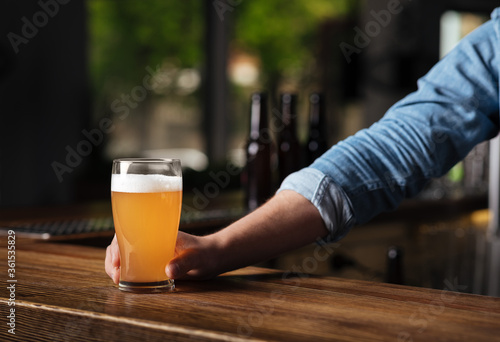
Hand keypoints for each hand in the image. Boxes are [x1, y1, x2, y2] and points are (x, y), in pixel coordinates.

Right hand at [104, 231, 219, 283]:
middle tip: (116, 275)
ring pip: (124, 253)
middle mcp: (150, 239)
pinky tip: (122, 280)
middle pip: (122, 242)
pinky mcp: (151, 262)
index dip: (118, 243)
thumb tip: (168, 271)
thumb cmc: (206, 253)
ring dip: (115, 265)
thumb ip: (184, 263)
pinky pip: (132, 264)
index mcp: (157, 231)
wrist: (213, 258)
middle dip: (113, 257)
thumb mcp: (197, 258)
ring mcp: (149, 251)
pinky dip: (123, 271)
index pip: (130, 230)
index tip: (118, 260)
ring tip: (117, 279)